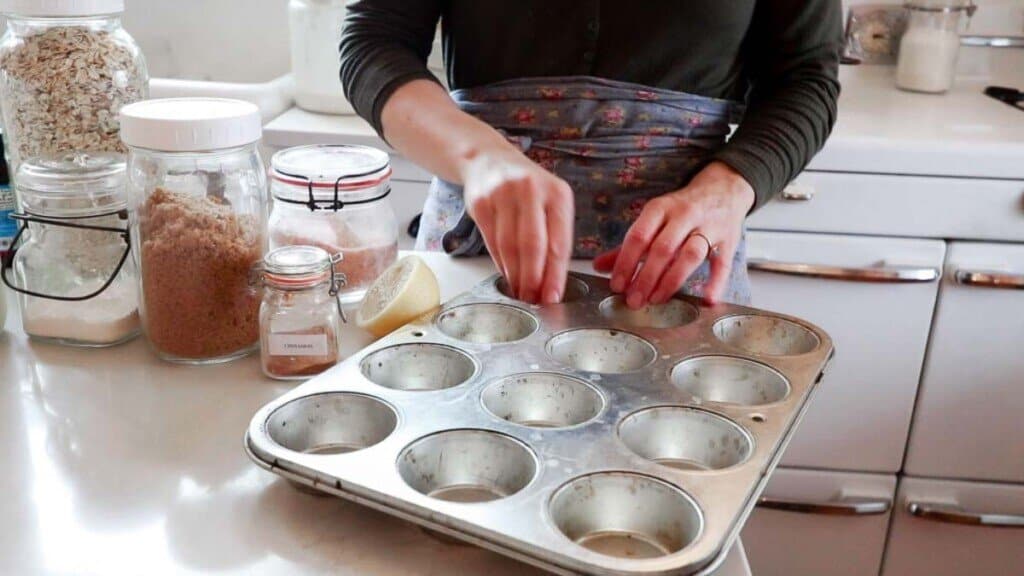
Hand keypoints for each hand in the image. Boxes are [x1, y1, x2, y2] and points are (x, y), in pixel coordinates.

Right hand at [462, 150, 573, 303]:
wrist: (489, 160)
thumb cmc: (527, 189)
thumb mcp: (550, 202)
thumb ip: (554, 237)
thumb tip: (551, 282)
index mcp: (557, 193)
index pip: (558, 241)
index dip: (555, 274)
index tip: (553, 296)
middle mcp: (531, 190)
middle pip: (533, 245)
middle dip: (533, 278)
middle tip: (533, 299)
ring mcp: (503, 195)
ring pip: (509, 246)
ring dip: (515, 275)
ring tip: (520, 292)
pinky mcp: (481, 203)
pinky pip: (491, 242)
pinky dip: (500, 263)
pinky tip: (507, 275)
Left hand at [593, 162, 753, 307]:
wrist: (723, 188)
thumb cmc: (682, 209)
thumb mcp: (654, 219)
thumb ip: (629, 245)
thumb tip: (599, 267)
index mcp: (660, 208)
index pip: (639, 236)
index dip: (626, 262)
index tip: (617, 285)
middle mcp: (684, 215)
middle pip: (663, 248)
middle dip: (646, 277)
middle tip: (634, 300)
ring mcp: (709, 227)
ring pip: (690, 255)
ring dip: (672, 280)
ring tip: (657, 300)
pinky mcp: (729, 240)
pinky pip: (722, 263)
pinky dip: (715, 282)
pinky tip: (706, 299)